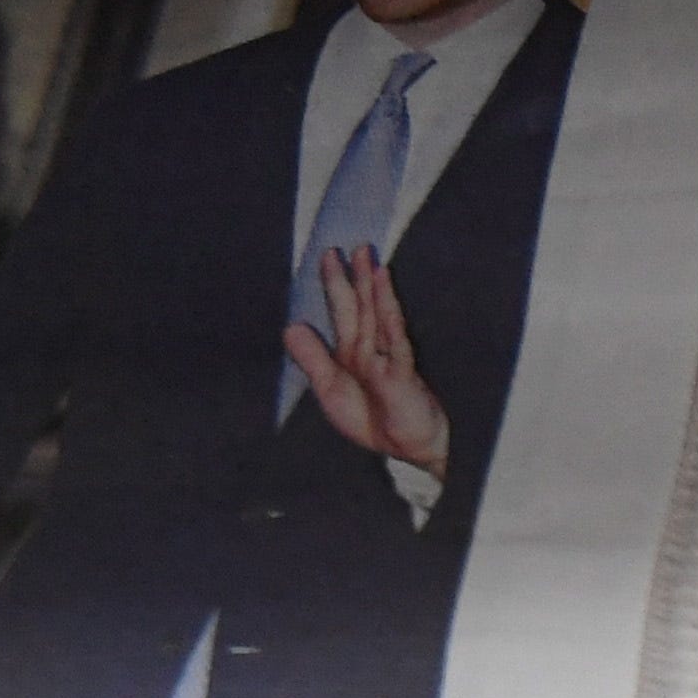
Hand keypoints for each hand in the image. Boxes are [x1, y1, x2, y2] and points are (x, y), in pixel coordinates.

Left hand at [280, 243, 451, 479]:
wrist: (407, 451)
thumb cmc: (374, 422)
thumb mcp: (330, 391)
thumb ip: (312, 358)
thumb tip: (290, 325)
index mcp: (351, 352)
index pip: (342, 311)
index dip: (335, 284)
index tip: (329, 256)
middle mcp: (369, 349)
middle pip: (361, 307)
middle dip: (356, 276)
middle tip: (354, 246)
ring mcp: (387, 359)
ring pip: (377, 316)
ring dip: (374, 288)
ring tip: (371, 260)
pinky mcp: (401, 373)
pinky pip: (393, 340)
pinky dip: (388, 316)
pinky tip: (386, 296)